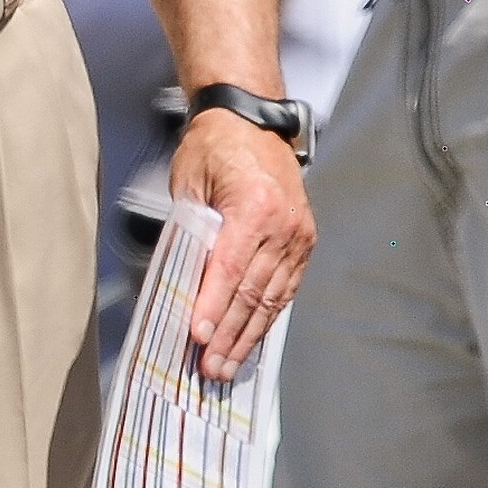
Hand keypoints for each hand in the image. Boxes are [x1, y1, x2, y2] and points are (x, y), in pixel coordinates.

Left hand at [168, 110, 314, 381]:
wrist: (250, 120)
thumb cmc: (214, 147)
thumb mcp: (190, 184)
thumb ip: (190, 232)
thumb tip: (183, 284)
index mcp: (254, 207)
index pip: (230, 270)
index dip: (212, 307)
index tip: (197, 337)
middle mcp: (283, 224)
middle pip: (253, 292)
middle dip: (229, 334)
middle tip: (210, 367)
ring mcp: (298, 234)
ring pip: (272, 298)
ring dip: (247, 335)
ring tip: (227, 364)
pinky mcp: (303, 241)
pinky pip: (285, 288)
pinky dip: (267, 316)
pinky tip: (251, 338)